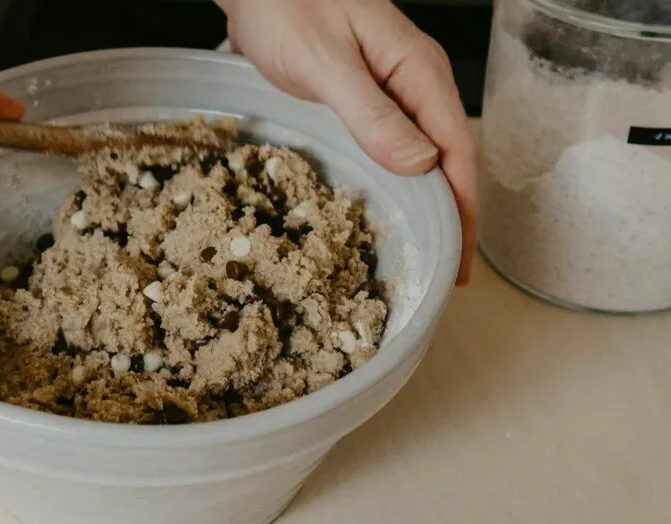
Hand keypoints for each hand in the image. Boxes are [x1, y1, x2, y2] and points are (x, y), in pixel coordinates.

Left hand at [216, 0, 476, 284]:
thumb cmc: (287, 5)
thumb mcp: (325, 62)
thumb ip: (371, 113)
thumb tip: (421, 165)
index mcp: (417, 70)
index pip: (456, 150)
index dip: (462, 208)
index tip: (459, 258)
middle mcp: (414, 81)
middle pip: (448, 157)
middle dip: (453, 214)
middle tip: (445, 270)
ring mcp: (391, 88)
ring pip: (424, 153)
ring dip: (429, 201)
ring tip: (426, 248)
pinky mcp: (366, 95)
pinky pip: (395, 143)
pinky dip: (402, 179)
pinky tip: (394, 204)